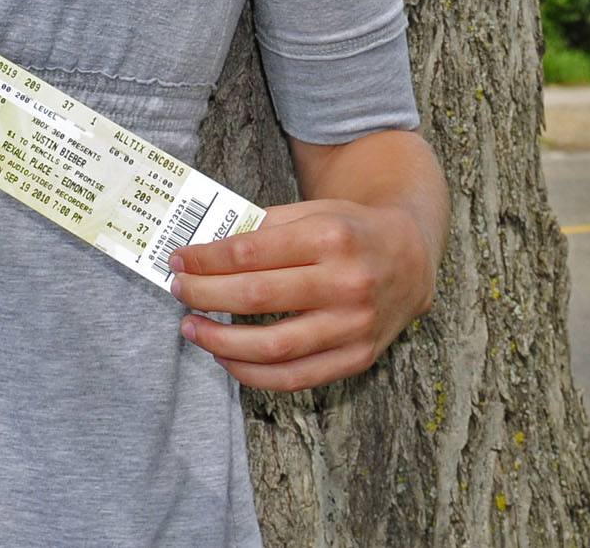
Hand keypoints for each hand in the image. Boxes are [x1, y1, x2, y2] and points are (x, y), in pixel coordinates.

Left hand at [166, 198, 435, 391]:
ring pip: (274, 346)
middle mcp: (346, 283)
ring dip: (221, 341)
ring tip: (192, 328)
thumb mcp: (313, 212)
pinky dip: (253, 373)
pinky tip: (225, 357)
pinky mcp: (358, 358)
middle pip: (256, 296)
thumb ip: (264, 229)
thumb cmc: (350, 232)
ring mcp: (354, 326)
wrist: (411, 260)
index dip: (206, 259)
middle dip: (205, 294)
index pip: (251, 251)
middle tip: (178, 290)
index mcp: (331, 237)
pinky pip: (296, 377)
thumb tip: (206, 253)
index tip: (178, 260)